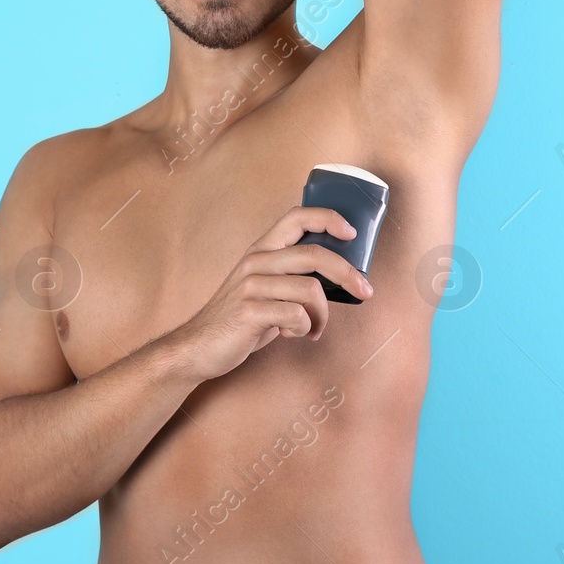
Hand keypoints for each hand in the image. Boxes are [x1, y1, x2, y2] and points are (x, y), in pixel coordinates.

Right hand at [173, 206, 374, 381]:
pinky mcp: (250, 311)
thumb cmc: (239, 318)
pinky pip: (296, 315)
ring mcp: (251, 286)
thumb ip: (292, 275)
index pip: (297, 217)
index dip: (328, 218)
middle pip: (315, 255)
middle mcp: (256, 261)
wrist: (198, 346)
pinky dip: (304, 329)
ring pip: (310, 290)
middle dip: (348, 273)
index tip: (351, 233)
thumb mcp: (264, 287)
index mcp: (262, 250)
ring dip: (322, 315)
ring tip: (314, 328)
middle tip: (365, 291)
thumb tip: (339, 275)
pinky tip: (293, 335)